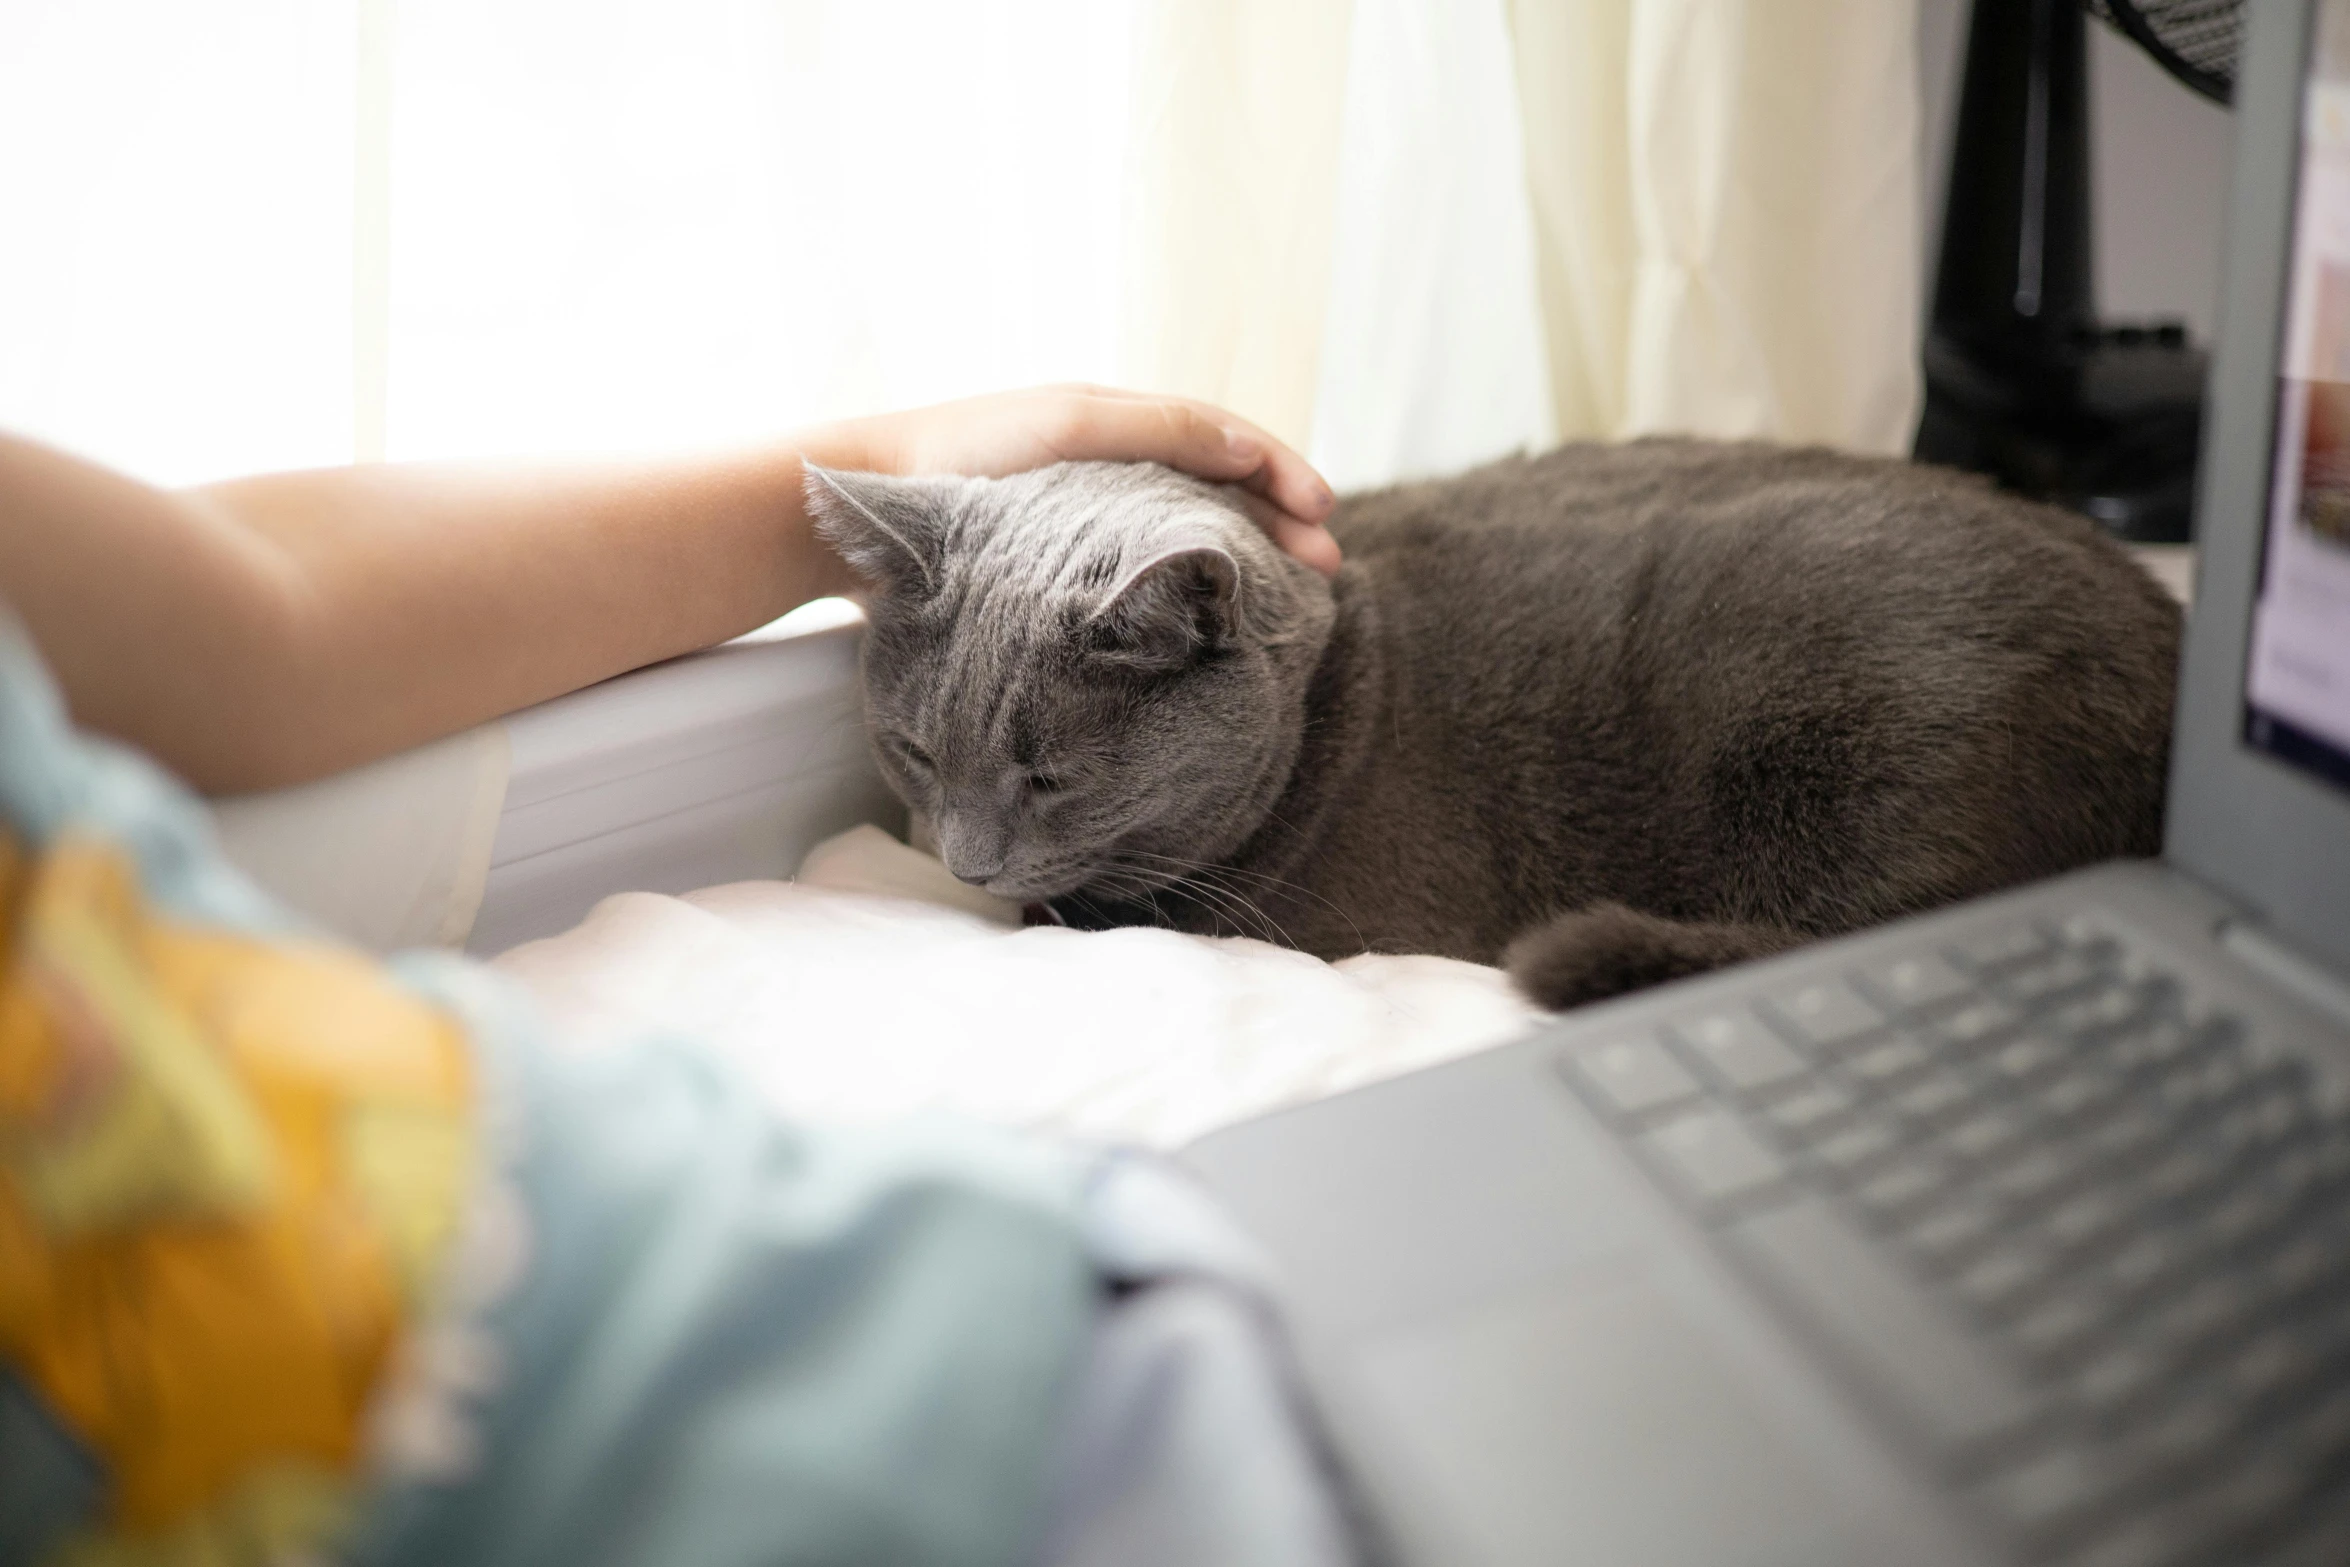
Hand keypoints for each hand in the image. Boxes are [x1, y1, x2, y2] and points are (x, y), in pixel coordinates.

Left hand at [842, 384, 1341, 577]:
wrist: (854, 516)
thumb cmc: (955, 463)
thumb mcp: (1068, 427)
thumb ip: (1158, 430)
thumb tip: (1249, 447)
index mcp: (1105, 422)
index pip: (1219, 439)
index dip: (1280, 472)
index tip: (1326, 518)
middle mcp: (1097, 464)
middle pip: (1210, 487)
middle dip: (1276, 523)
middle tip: (1328, 572)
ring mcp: (1074, 517)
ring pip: (1179, 532)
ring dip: (1239, 559)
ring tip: (1287, 601)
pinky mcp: (1046, 566)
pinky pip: (1135, 570)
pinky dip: (1184, 585)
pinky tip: (1204, 621)